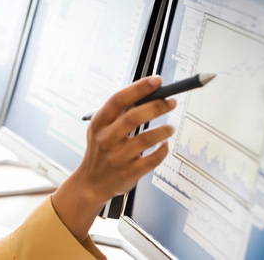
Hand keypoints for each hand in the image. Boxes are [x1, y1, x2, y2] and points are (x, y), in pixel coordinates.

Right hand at [52, 76, 175, 242]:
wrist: (91, 183)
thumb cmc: (101, 151)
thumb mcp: (99, 129)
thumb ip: (118, 113)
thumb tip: (148, 92)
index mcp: (98, 123)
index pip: (118, 100)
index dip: (139, 88)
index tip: (157, 80)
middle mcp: (106, 139)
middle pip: (134, 117)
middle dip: (157, 106)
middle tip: (171, 102)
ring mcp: (117, 157)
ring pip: (147, 138)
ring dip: (164, 130)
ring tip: (170, 127)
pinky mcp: (129, 172)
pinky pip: (154, 158)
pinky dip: (163, 149)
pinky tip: (164, 144)